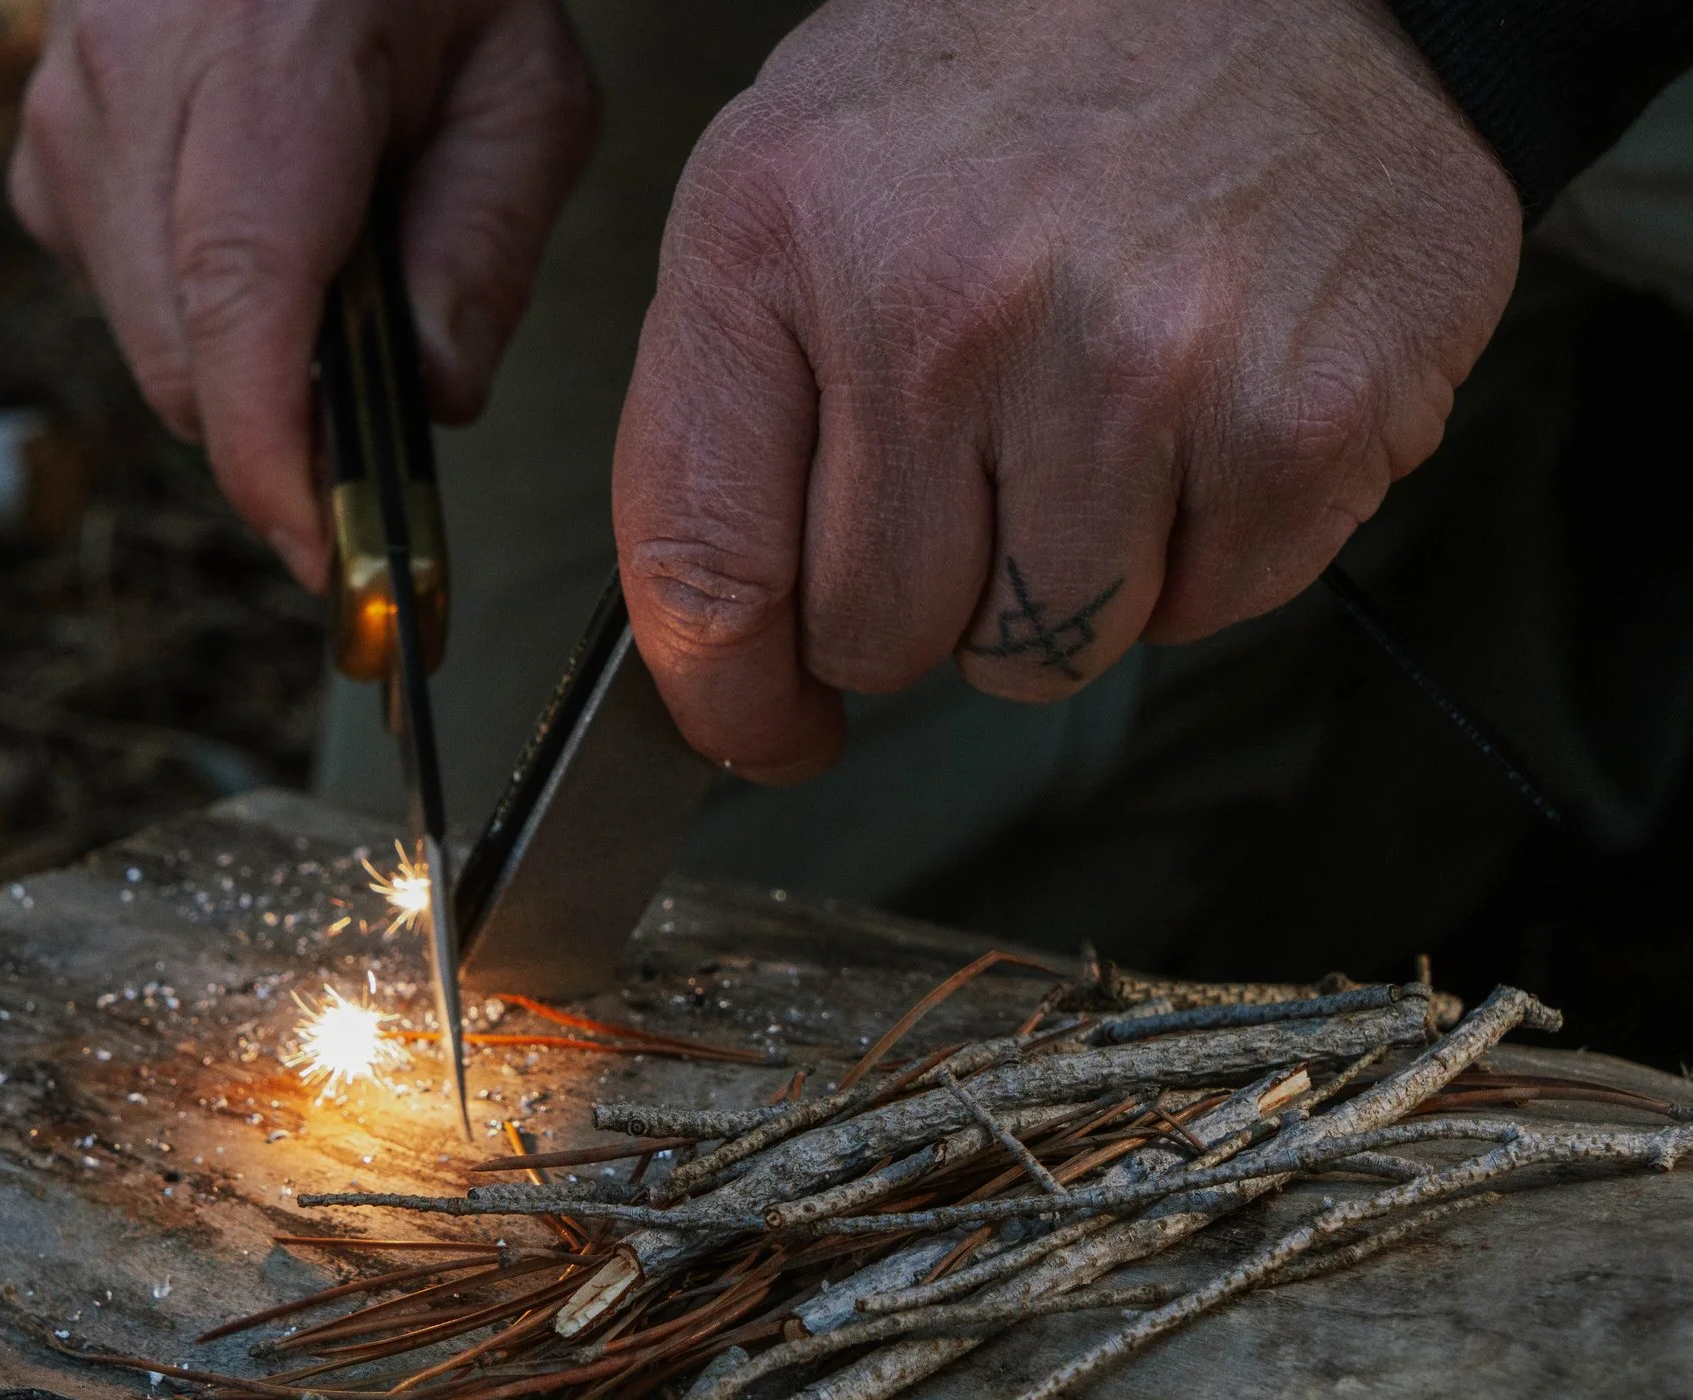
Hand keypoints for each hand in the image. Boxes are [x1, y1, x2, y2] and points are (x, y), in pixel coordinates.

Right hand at [10, 0, 597, 585]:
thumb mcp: (524, 79)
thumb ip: (488, 242)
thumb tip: (431, 402)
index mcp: (261, 57)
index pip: (236, 304)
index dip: (274, 460)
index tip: (327, 554)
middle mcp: (129, 86)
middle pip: (184, 364)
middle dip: (283, 435)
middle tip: (384, 419)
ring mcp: (64, 118)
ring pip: (148, 349)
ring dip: (246, 368)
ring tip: (336, 271)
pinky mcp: (42, 153)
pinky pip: (116, 299)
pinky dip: (195, 314)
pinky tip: (265, 233)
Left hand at [612, 0, 1521, 782]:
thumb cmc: (1021, 68)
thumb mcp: (792, 176)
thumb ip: (724, 411)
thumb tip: (727, 652)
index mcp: (784, 238)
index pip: (705, 569)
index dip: (728, 695)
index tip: (761, 725)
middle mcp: (951, 312)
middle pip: (882, 638)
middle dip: (917, 597)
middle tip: (977, 468)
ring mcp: (1136, 372)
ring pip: (1044, 652)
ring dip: (1061, 582)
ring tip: (1094, 416)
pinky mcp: (1298, 422)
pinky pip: (1209, 611)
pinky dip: (1204, 549)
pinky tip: (1203, 410)